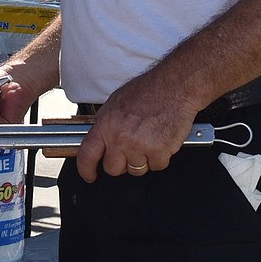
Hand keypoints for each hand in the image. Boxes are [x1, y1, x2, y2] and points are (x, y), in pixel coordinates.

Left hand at [76, 70, 197, 183]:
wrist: (174, 86)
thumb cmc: (148, 90)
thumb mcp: (116, 103)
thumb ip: (106, 125)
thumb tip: (101, 141)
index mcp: (106, 125)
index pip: (87, 154)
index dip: (86, 169)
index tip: (89, 175)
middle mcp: (120, 137)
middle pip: (113, 168)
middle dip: (121, 163)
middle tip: (131, 148)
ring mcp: (139, 146)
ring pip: (136, 170)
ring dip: (142, 159)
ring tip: (149, 138)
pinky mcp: (159, 151)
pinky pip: (157, 166)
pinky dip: (160, 157)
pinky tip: (161, 140)